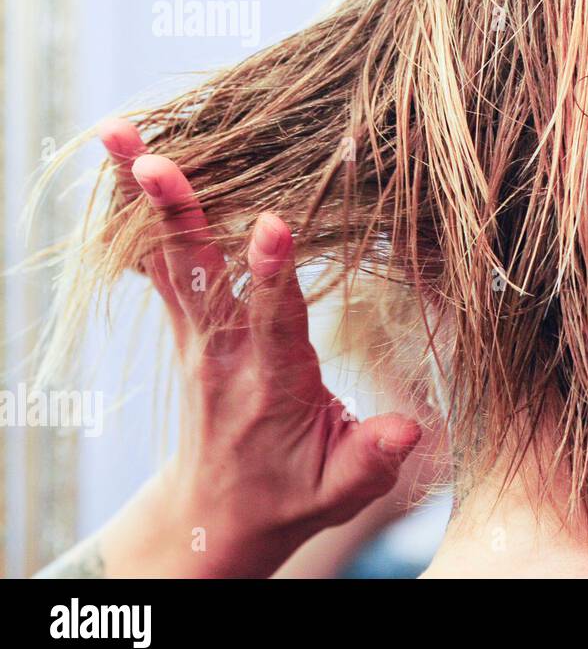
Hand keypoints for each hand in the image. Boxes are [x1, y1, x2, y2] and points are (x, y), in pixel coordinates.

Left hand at [88, 120, 421, 577]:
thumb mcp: (340, 494)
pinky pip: (156, 261)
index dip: (273, 274)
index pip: (271, 322)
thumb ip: (372, 459)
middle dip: (177, 214)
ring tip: (118, 133)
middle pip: (197, 274)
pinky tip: (122, 159)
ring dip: (141, 196)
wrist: (214, 515)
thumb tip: (409, 428)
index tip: (273, 224)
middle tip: (151, 160)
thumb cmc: (290, 496)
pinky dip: (138, 211)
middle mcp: (221, 353)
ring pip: (167, 255)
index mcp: (270, 386)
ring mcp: (194, 336)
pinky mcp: (184, 324)